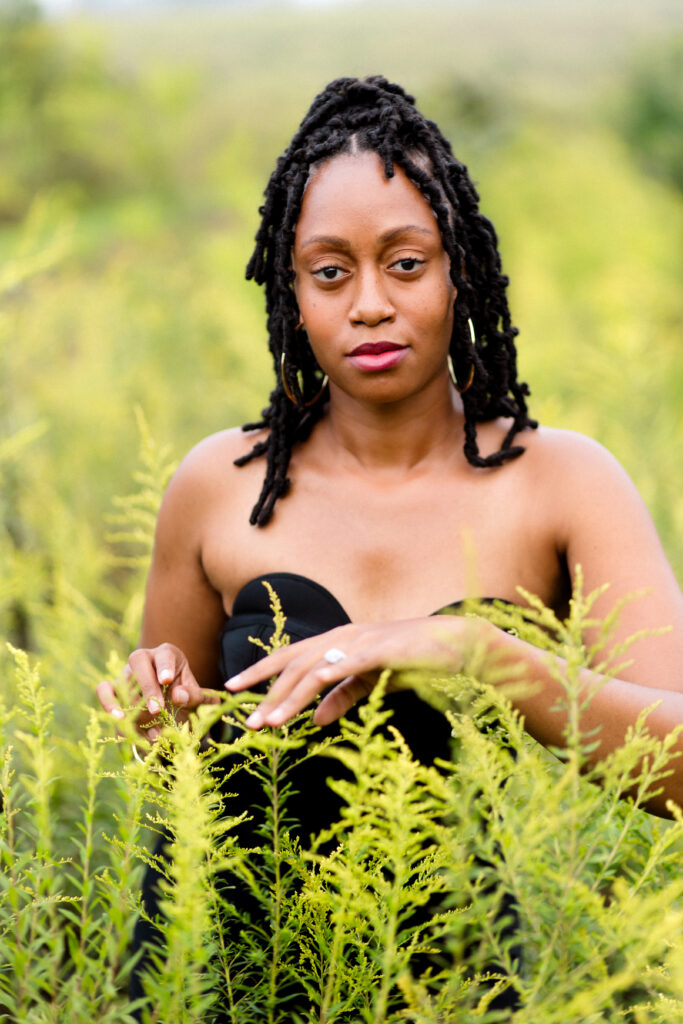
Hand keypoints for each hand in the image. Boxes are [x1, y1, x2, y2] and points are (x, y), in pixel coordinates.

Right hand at [96, 643, 220, 739]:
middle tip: (157, 710)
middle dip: (147, 686)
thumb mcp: (197, 699)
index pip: (164, 654)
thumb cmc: (186, 699)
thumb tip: (178, 695)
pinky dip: (108, 702)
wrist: (173, 714)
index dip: (165, 666)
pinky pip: (104, 689)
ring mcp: (127, 672)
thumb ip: (193, 696)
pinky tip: (119, 718)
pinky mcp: (114, 688)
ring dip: (134, 703)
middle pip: (138, 661)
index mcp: (167, 655)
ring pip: (124, 679)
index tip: (167, 680)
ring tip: (145, 722)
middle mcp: (145, 659)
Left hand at [225, 615, 469, 728]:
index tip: (232, 690)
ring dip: (289, 696)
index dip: (259, 672)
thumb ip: (342, 695)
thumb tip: (314, 719)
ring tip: (270, 722)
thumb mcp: (369, 681)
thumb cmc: (410, 660)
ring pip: (315, 669)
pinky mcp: (382, 649)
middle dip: (268, 695)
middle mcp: (342, 637)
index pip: (289, 657)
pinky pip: (351, 662)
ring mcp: (360, 641)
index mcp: (336, 642)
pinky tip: (314, 688)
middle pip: (294, 666)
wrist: (451, 644)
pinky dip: (331, 673)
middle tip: (248, 722)